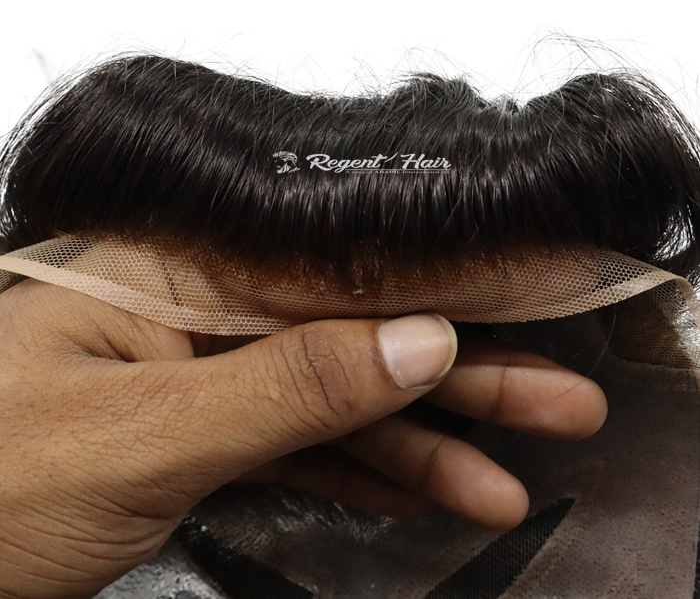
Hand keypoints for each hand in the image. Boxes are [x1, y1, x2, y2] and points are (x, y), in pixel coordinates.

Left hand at [0, 279, 605, 598]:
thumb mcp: (145, 435)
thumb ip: (288, 387)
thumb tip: (418, 343)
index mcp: (178, 274)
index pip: (338, 277)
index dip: (438, 301)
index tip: (523, 323)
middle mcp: (202, 314)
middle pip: (356, 340)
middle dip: (462, 379)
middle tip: (558, 403)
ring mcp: (209, 379)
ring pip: (340, 405)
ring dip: (426, 446)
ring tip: (503, 481)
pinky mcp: (208, 438)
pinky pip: (302, 451)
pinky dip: (362, 475)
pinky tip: (421, 493)